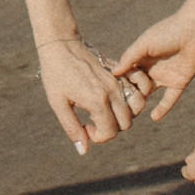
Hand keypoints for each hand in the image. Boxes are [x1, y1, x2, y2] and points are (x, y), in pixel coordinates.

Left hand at [36, 36, 143, 155]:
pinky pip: (138, 88)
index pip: (111, 132)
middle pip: (127, 122)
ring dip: (125, 113)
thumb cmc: (56, 74)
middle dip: (112, 128)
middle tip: (93, 119)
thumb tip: (83, 151)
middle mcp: (112, 91)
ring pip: (137, 106)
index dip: (99, 137)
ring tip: (106, 109)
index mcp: (97, 100)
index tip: (85, 126)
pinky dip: (133, 97)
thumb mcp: (58, 104)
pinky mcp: (120, 71)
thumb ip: (72, 128)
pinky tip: (115, 96)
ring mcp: (118, 80)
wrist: (60, 44)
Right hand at [113, 11, 194, 121]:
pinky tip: (154, 117)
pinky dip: (163, 108)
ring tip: (132, 115)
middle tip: (119, 106)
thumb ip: (129, 57)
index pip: (126, 73)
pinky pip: (169, 99)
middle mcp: (150, 68)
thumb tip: (114, 73)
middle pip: (135, 85)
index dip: (119, 81)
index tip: (109, 91)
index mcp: (140, 58)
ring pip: (149, 93)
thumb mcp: (144, 43)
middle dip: (128, 94)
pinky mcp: (178, 83)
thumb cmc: (168, 32)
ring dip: (141, 103)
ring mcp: (164, 76)